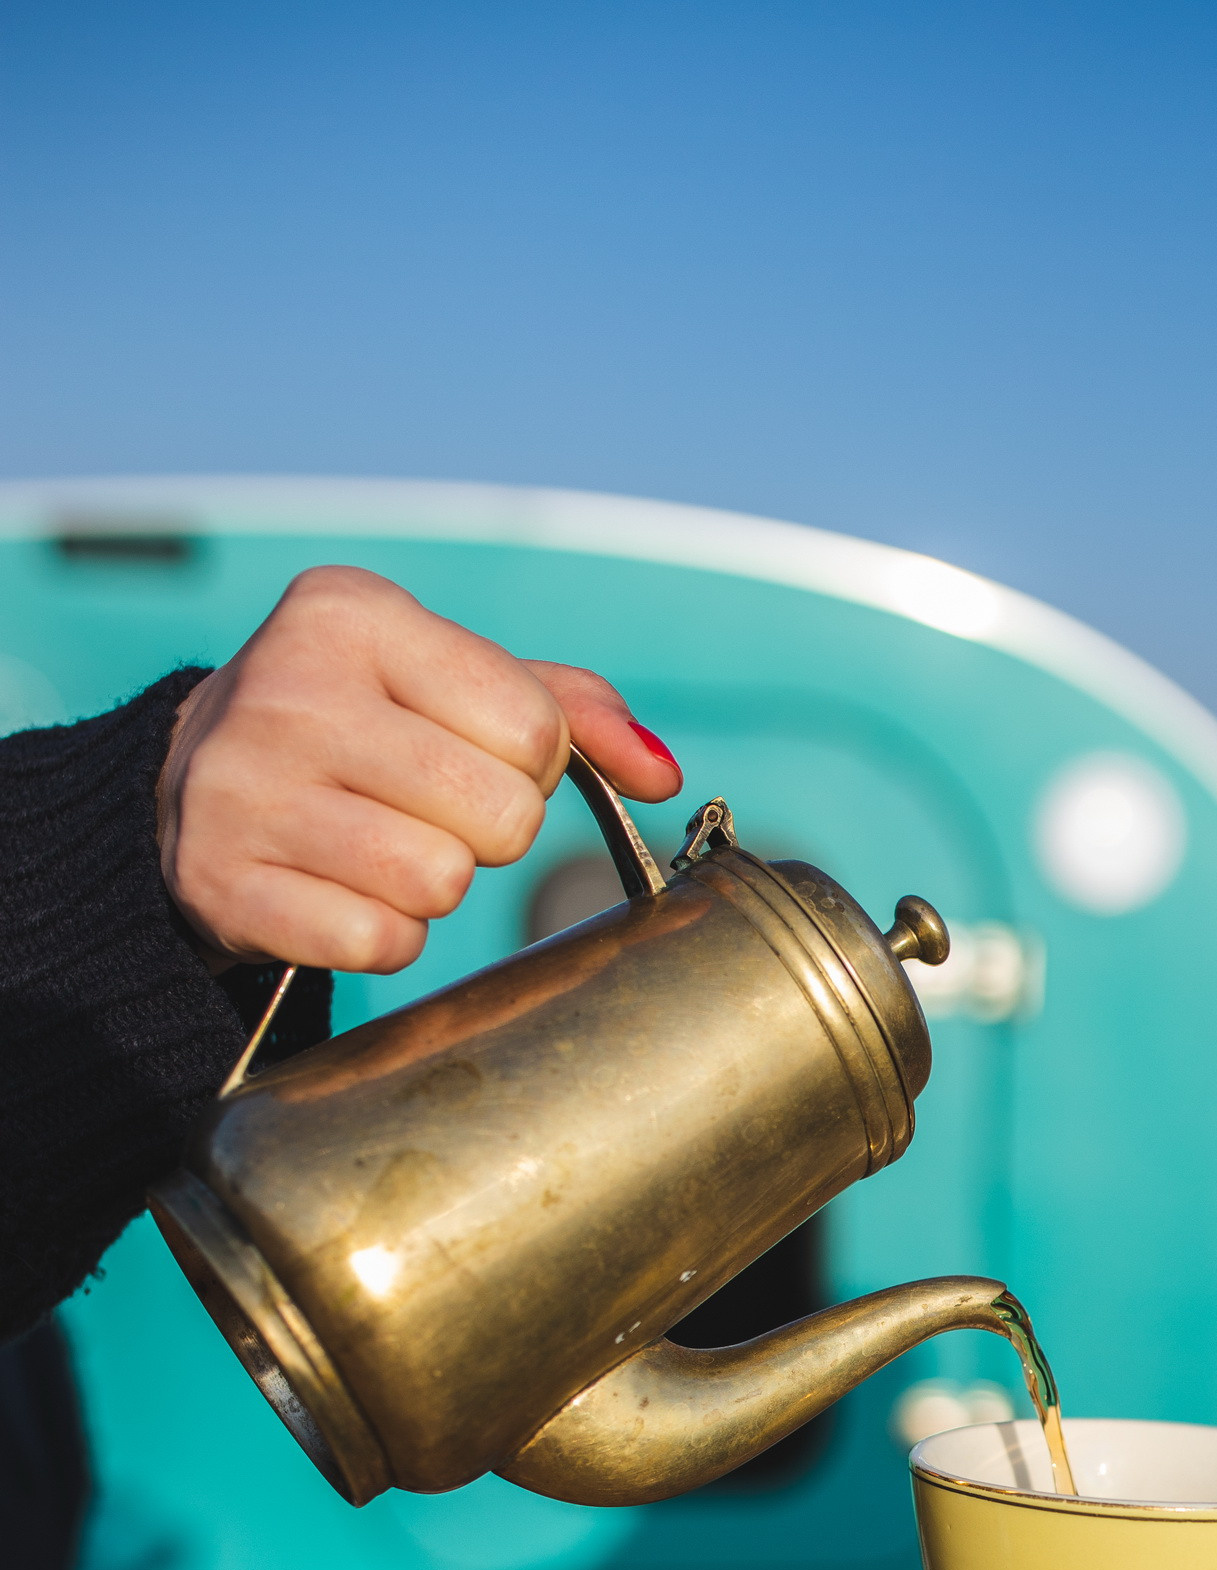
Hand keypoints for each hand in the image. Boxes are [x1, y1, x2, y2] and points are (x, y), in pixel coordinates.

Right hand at [155, 564, 682, 972]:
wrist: (189, 786)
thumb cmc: (360, 727)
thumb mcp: (451, 682)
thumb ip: (572, 709)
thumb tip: (662, 773)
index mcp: (353, 614)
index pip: (533, 726)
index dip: (531, 764)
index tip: (474, 756)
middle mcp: (289, 688)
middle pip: (501, 814)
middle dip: (490, 831)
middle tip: (430, 812)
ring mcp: (245, 789)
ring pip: (442, 883)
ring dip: (437, 885)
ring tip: (381, 848)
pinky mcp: (224, 882)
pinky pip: (379, 942)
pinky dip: (382, 936)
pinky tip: (341, 892)